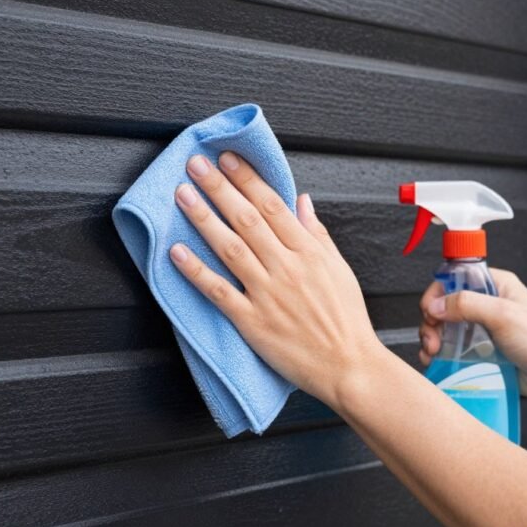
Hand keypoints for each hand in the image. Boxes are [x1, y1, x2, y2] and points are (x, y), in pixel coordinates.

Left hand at [169, 152, 385, 408]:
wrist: (349, 367)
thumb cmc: (346, 321)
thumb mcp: (340, 269)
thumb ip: (317, 233)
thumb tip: (302, 201)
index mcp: (309, 252)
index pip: (273, 205)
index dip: (247, 179)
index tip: (228, 159)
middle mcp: (287, 268)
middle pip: (247, 219)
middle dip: (219, 188)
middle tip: (196, 164)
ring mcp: (268, 294)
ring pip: (230, 248)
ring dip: (204, 219)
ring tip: (183, 195)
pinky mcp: (252, 322)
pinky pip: (219, 291)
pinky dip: (196, 271)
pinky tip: (177, 252)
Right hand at [418, 269, 526, 400]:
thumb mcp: (503, 314)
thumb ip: (466, 304)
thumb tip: (435, 304)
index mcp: (495, 285)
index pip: (454, 278)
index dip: (437, 293)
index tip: (430, 310)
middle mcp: (487, 304)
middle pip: (445, 305)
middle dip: (432, 322)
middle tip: (432, 337)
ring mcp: (483, 329)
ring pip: (445, 328)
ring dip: (433, 339)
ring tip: (433, 352)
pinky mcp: (481, 351)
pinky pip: (453, 349)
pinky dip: (440, 355)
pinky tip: (437, 361)